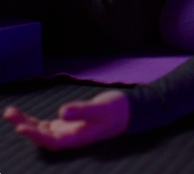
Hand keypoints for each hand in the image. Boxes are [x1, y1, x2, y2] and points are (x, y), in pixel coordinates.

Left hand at [3, 89, 129, 150]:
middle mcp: (71, 138)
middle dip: (25, 127)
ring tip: (10, 112)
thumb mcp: (102, 107)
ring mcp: (68, 132)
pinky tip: (22, 116)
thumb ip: (83, 110)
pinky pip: (46, 126)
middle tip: (10, 113)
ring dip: (25, 124)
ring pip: (42, 132)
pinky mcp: (66, 126)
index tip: (21, 128)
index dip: (36, 136)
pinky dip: (33, 122)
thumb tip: (62, 112)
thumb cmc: (116, 109)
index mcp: (80, 137)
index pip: (54, 141)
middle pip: (43, 137)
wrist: (126, 112)